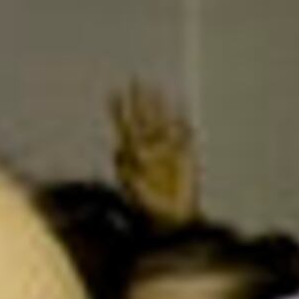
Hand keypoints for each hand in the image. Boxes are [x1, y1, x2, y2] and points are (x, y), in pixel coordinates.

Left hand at [107, 80, 200, 226]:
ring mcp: (167, 149)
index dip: (118, 110)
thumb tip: (120, 148)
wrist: (172, 218)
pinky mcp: (185, 155)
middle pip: (143, 117)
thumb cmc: (148, 206)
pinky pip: (184, 133)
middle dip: (140, 99)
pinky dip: (182, 121)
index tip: (113, 92)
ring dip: (160, 105)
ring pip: (162, 121)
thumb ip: (126, 169)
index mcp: (132, 154)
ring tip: (158, 87)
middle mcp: (149, 147)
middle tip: (137, 79)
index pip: (124, 125)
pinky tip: (180, 107)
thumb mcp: (132, 187)